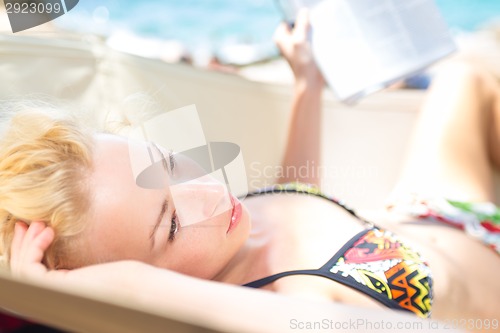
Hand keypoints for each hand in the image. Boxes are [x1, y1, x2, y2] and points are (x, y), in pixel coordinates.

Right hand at [10, 221, 149, 287]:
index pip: (37, 275)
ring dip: (26, 244)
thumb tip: (76, 240)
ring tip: (38, 223)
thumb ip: (82, 260)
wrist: (137, 285)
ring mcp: (55, 295)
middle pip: (25, 273)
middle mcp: (57, 297)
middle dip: (23, 245)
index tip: (38, 229)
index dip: (31, 252)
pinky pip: (30, 270)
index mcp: (65, 292)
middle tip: (27, 223)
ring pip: (23, 271)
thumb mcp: (97, 263)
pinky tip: (49, 231)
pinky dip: (34, 248)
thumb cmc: (126, 275)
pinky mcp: (56, 289)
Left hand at [274, 9, 323, 89]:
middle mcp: (286, 41)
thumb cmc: (303, 63)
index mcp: (280, 37)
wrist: (310, 82)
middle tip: (312, 31)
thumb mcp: (300, 40)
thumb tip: (304, 11)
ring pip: (306, 30)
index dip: (298, 19)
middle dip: (307, 24)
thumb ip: (302, 23)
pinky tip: (320, 43)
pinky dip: (316, 38)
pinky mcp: (306, 51)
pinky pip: (311, 38)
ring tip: (316, 38)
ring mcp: (296, 46)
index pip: (289, 19)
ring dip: (313, 31)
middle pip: (298, 23)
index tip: (306, 25)